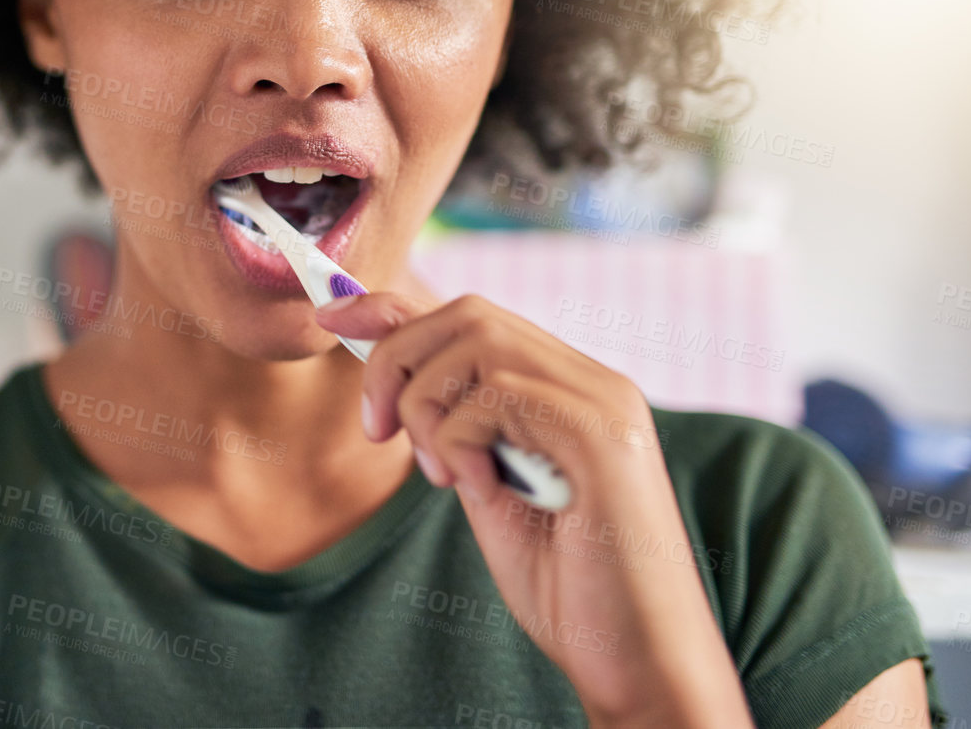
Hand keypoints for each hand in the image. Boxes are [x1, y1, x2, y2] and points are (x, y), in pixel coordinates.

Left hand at [318, 289, 754, 727]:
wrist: (640, 661)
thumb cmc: (568, 588)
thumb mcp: (487, 487)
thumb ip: (454, 428)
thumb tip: (391, 378)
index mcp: (569, 392)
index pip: (473, 317)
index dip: (393, 310)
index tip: (331, 316)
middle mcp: (594, 383)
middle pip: (467, 314)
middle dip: (397, 359)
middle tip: (377, 431)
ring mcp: (603, 403)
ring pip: (476, 343)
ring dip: (426, 405)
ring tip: (441, 475)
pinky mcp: (601, 434)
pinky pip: (496, 396)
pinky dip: (460, 441)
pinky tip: (481, 492)